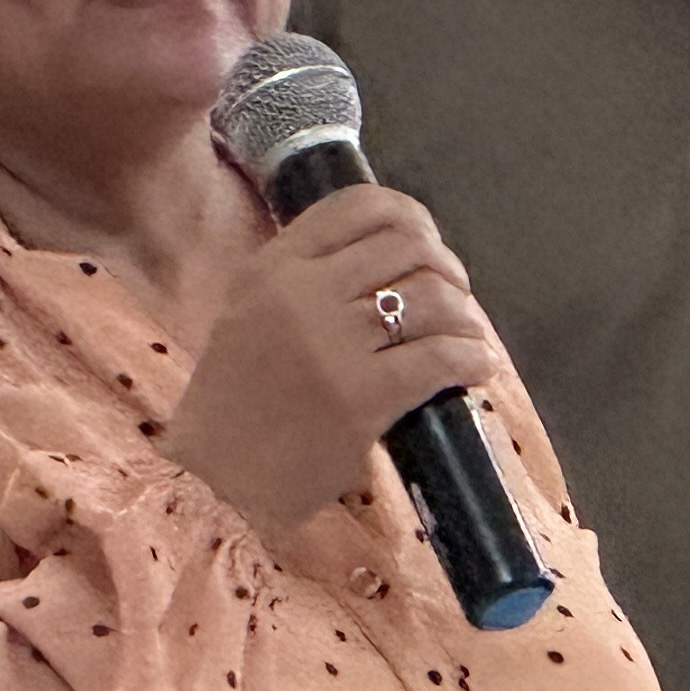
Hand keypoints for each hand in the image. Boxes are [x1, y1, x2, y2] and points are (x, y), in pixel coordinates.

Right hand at [160, 187, 507, 547]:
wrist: (214, 485)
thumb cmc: (235, 408)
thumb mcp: (249, 317)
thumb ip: (302, 282)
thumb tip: (386, 264)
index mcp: (272, 267)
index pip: (358, 205)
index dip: (411, 217)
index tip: (427, 246)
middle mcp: (302, 292)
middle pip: (407, 245)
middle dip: (447, 269)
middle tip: (454, 300)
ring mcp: (332, 343)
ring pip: (433, 297)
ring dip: (465, 317)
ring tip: (466, 338)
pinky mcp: (362, 396)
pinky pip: (441, 357)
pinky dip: (471, 359)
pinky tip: (475, 370)